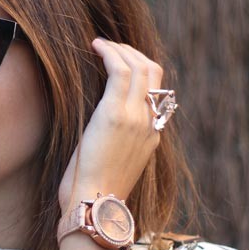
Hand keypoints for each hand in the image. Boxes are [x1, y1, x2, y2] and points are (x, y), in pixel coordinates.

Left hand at [57, 38, 163, 212]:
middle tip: (109, 47)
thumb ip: (115, 141)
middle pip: (153, 72)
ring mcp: (136, 117)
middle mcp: (149, 123)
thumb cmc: (93, 191)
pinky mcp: (115, 113)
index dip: (139, 69)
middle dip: (131, 52)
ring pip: (139, 66)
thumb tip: (99, 130)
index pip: (155, 91)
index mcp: (152, 135)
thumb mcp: (112, 163)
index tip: (118, 61)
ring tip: (99, 43)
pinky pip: (120, 70)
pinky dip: (109, 52)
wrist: (94, 205)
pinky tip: (95, 45)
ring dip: (119, 49)